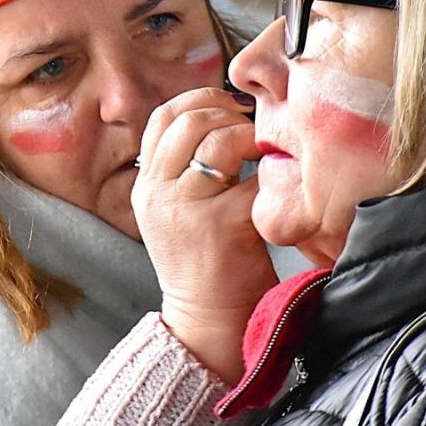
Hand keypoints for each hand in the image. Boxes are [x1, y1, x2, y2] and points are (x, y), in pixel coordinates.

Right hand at [133, 87, 277, 384]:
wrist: (207, 325)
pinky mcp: (222, 224)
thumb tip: (221, 123)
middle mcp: (157, 193)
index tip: (228, 107)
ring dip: (248, 136)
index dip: (198, 100)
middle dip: (227, 113)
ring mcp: (186, 208)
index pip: (162, 118)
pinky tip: (278, 186)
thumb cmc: (206, 268)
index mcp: (146, 187)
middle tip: (252, 128)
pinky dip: (269, 174)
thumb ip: (186, 173)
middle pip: (187, 119)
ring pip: (216, 139)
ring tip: (263, 152)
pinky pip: (251, 177)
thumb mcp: (177, 215)